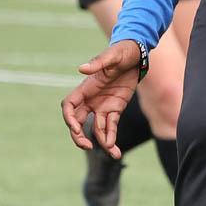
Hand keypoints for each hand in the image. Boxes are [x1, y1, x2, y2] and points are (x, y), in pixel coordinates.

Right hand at [60, 41, 143, 158]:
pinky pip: (110, 127)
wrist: (136, 55)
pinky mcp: (115, 109)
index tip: (76, 128)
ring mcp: (102, 106)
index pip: (69, 106)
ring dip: (101, 142)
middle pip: (77, 122)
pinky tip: (116, 150)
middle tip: (87, 146)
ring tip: (113, 153)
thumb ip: (97, 63)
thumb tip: (81, 69)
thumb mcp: (112, 56)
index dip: (69, 119)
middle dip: (79, 136)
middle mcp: (91, 100)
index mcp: (85, 88)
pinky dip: (111, 138)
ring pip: (96, 129)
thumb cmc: (121, 52)